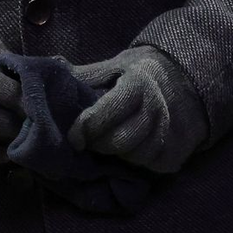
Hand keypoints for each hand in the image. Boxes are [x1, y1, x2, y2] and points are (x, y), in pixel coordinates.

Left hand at [67, 46, 207, 173]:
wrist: (179, 81)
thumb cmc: (135, 75)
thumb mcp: (112, 67)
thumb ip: (86, 74)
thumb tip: (53, 66)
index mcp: (137, 84)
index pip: (108, 112)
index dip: (86, 127)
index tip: (74, 136)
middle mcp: (157, 108)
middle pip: (121, 141)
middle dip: (98, 145)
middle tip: (87, 143)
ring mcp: (170, 131)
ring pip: (136, 157)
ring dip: (115, 156)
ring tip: (105, 145)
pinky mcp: (176, 151)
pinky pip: (150, 166)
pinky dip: (134, 163)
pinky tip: (126, 151)